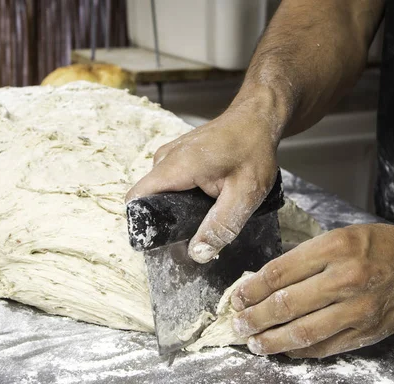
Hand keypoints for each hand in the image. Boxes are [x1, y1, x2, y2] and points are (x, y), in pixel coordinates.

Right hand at [126, 101, 280, 263]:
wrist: (257, 119)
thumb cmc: (254, 150)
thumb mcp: (245, 195)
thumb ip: (221, 226)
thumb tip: (197, 255)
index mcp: (175, 166)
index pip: (136, 200)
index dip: (145, 225)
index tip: (165, 243)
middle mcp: (164, 159)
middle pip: (149, 200)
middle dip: (167, 221)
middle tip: (196, 231)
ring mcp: (168, 156)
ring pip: (160, 194)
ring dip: (177, 209)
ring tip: (205, 213)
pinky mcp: (175, 157)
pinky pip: (168, 183)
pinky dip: (182, 196)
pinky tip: (205, 199)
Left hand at [230, 223, 393, 357]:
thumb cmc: (375, 247)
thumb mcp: (337, 237)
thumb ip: (302, 259)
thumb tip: (263, 283)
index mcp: (334, 247)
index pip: (279, 272)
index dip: (252, 289)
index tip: (237, 297)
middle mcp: (346, 278)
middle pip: (286, 304)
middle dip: (255, 317)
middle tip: (237, 324)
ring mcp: (358, 308)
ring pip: (303, 332)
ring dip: (272, 340)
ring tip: (254, 343)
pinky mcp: (367, 332)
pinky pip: (325, 347)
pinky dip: (299, 351)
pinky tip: (284, 348)